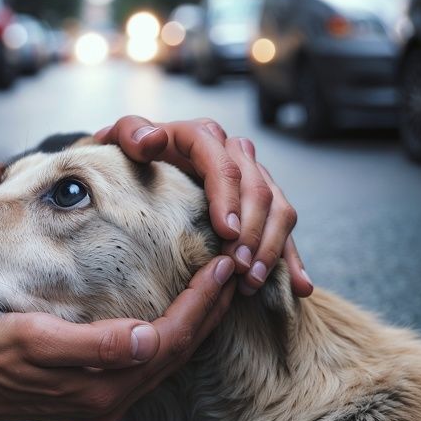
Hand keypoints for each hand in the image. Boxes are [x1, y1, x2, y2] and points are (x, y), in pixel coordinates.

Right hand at [0, 256, 235, 420]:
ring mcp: (101, 399)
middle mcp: (110, 400)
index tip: (222, 265)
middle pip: (178, 352)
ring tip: (215, 286)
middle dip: (209, 311)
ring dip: (194, 323)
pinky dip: (168, 334)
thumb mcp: (31, 339)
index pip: (170, 341)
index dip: (201, 304)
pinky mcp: (89, 393)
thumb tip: (149, 339)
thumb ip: (93, 344)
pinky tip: (171, 313)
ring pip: (166, 359)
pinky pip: (145, 362)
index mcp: (102, 389)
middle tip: (234, 268)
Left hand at [93, 116, 312, 297]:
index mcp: (203, 136)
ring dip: (270, 248)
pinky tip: (299, 286)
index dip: (229, 199)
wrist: (137, 164)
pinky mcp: (263, 203)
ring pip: (279, 210)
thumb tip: (153, 140)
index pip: (225, 166)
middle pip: (258, 191)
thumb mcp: (121, 138)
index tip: (226, 232)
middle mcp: (235, 153)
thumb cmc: (128, 155)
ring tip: (251, 280)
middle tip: (237, 267)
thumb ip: (130, 134)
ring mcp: (254, 177)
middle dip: (251, 232)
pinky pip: (284, 229)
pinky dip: (292, 259)